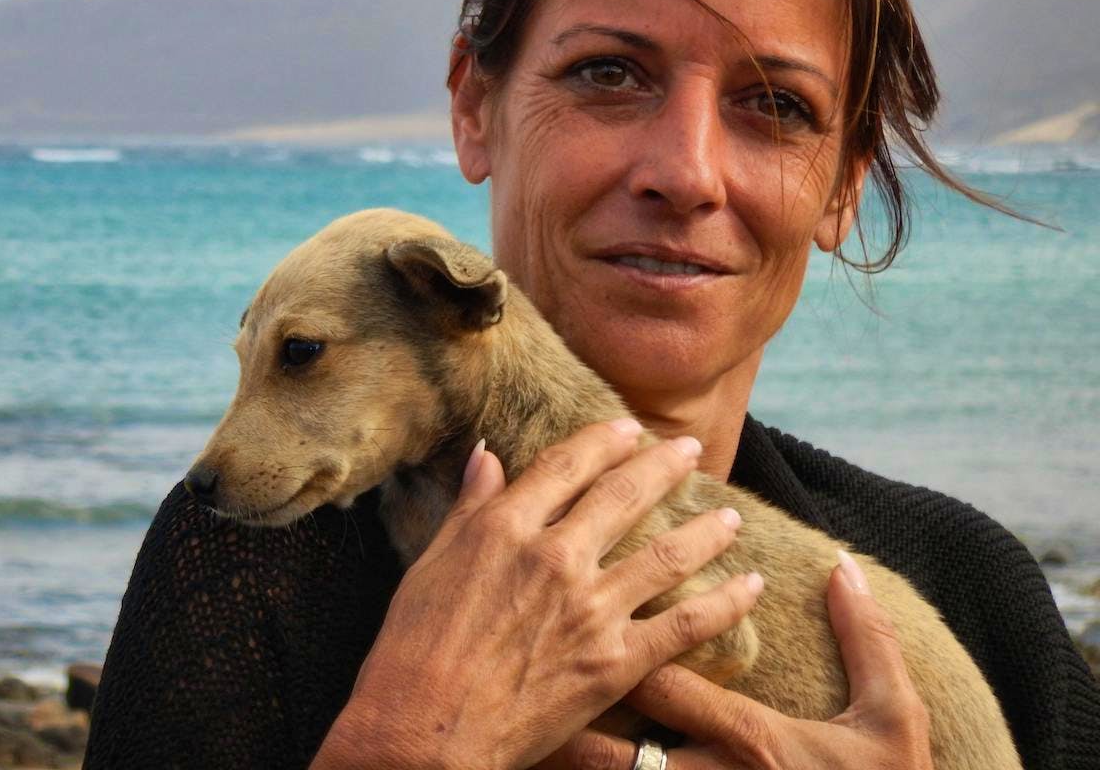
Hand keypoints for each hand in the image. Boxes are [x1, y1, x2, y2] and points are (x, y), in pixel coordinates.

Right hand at [311, 420, 761, 769]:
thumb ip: (469, 507)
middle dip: (663, 466)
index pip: (566, 465)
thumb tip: (486, 454)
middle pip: (624, 496)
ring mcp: (590, 608)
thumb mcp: (430, 564)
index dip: (602, 441)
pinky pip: (684, 625)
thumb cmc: (412, 650)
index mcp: (505, 527)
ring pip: (666, 554)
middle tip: (689, 449)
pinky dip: (725, 603)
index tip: (627, 428)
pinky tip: (750, 585)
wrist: (424, 732)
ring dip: (705, 529)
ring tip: (730, 514)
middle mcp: (555, 556)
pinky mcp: (615, 662)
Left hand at [549, 551, 933, 769]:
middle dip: (564, 703)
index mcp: (752, 740)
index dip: (613, 636)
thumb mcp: (893, 718)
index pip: (667, 682)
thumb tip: (844, 565)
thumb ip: (868, 640)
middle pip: (618, 745)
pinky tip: (545, 767)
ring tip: (511, 733)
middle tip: (508, 657)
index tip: (567, 586)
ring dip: (561, 759)